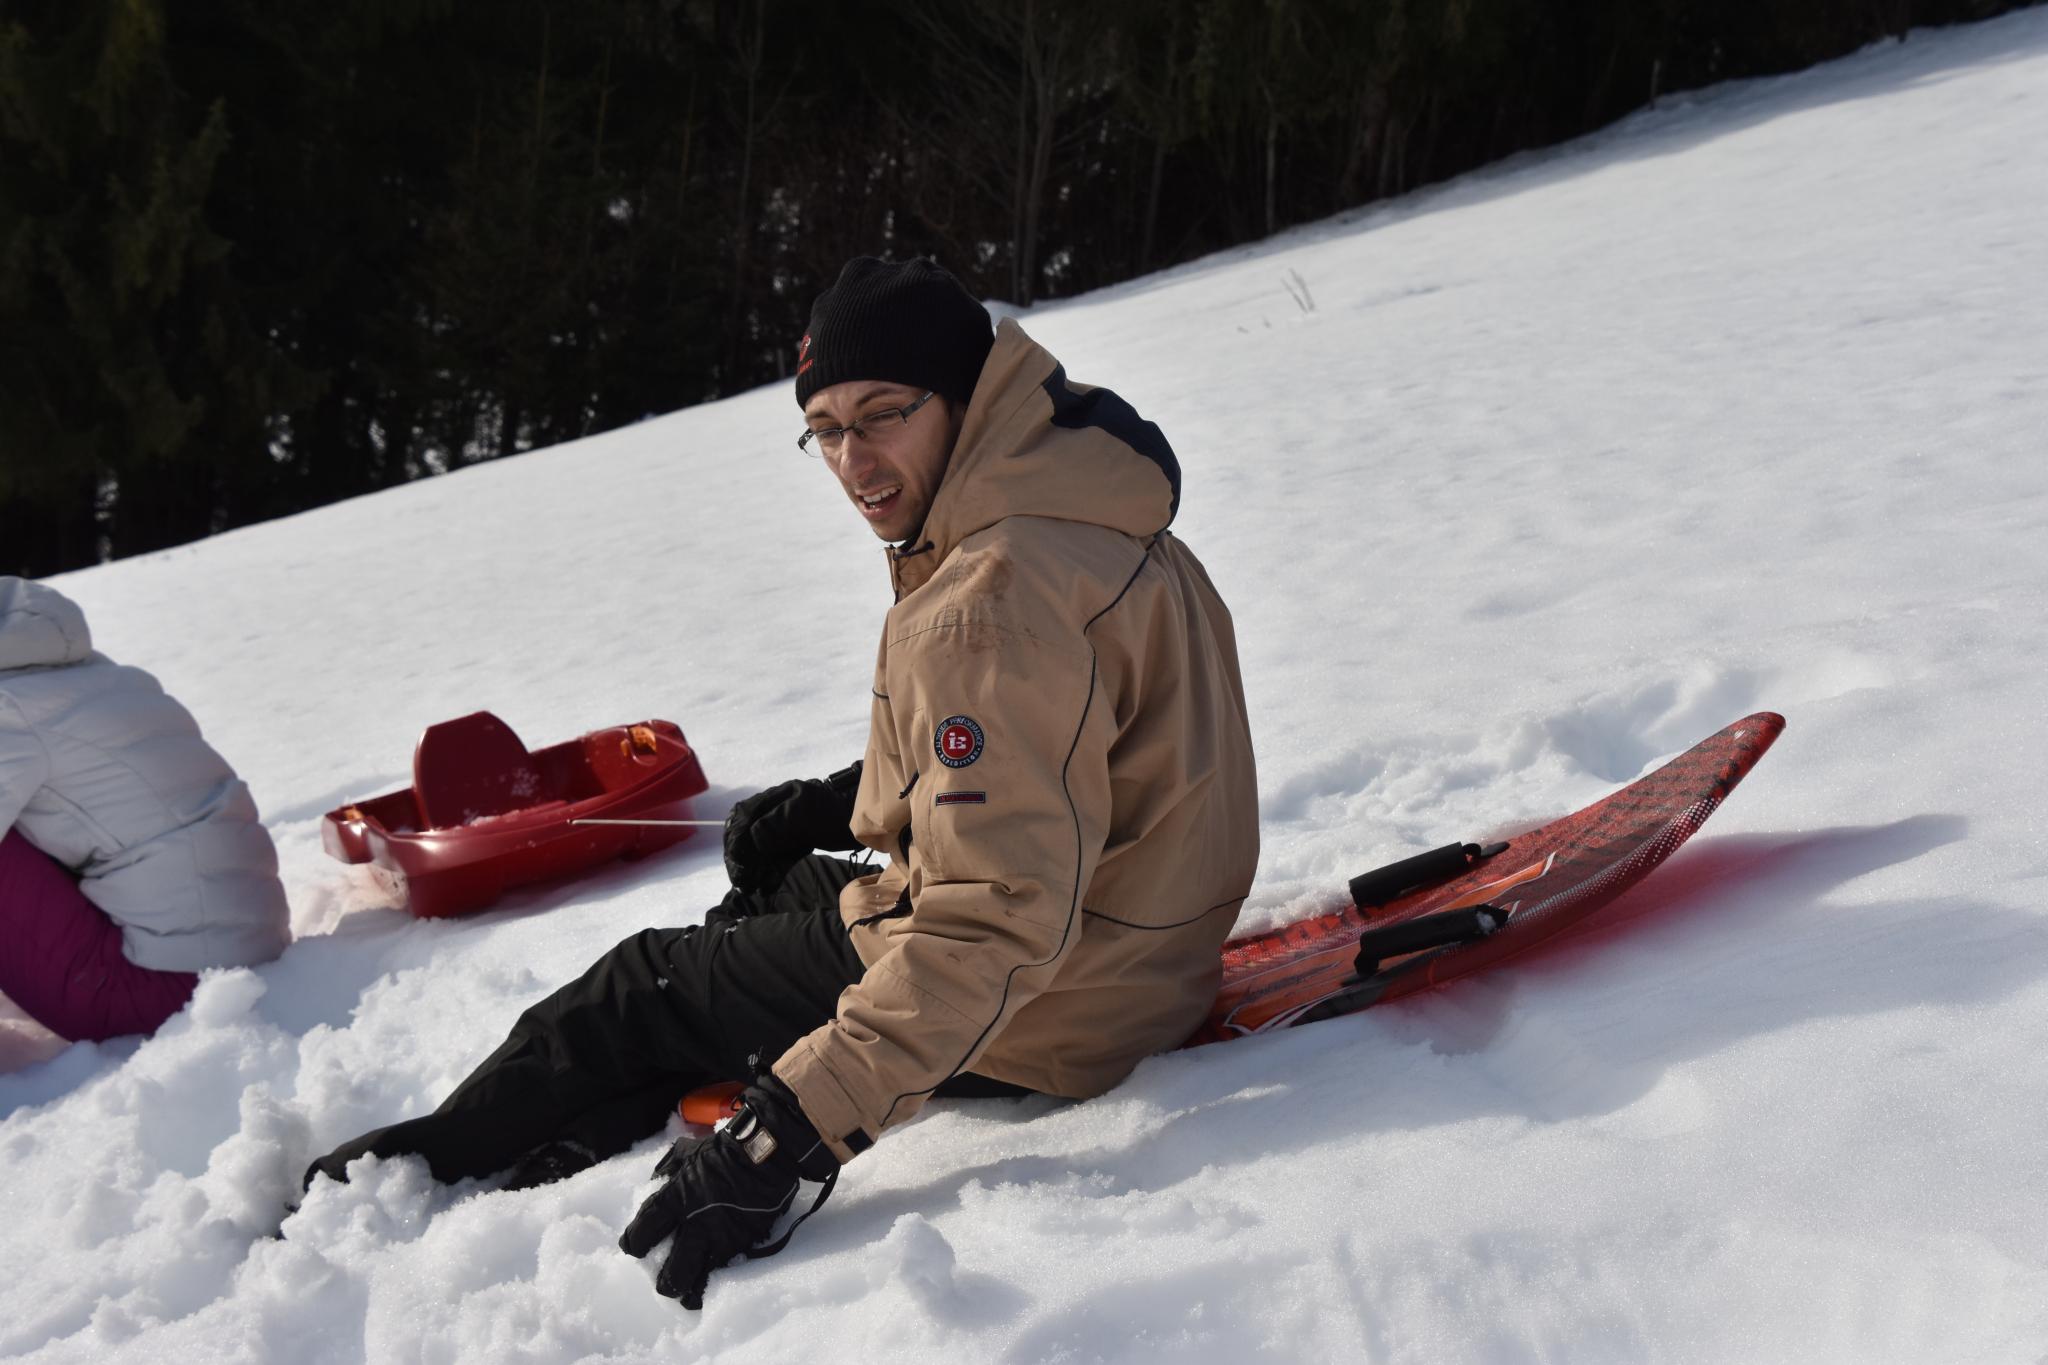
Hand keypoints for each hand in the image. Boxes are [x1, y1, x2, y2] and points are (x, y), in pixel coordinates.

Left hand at [618, 1077, 839, 1308]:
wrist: (766, 1154)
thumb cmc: (722, 1151)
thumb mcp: (683, 1154)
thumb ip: (665, 1174)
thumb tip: (653, 1188)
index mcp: (675, 1200)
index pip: (641, 1235)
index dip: (633, 1244)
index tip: (634, 1246)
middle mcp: (695, 1226)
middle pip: (671, 1274)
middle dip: (664, 1283)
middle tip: (664, 1280)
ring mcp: (721, 1239)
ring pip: (699, 1282)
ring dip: (689, 1291)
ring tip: (686, 1293)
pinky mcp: (743, 1245)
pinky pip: (723, 1269)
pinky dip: (714, 1276)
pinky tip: (710, 1277)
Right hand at [721, 760, 863, 891]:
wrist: (864, 818)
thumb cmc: (834, 811)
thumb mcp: (804, 814)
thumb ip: (777, 822)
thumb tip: (753, 836)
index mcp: (775, 798)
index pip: (743, 817)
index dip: (736, 840)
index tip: (736, 862)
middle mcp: (776, 810)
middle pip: (748, 834)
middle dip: (742, 858)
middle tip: (741, 881)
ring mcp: (786, 826)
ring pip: (761, 848)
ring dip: (755, 867)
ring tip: (750, 887)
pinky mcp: (798, 839)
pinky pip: (778, 856)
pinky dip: (772, 870)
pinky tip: (766, 886)